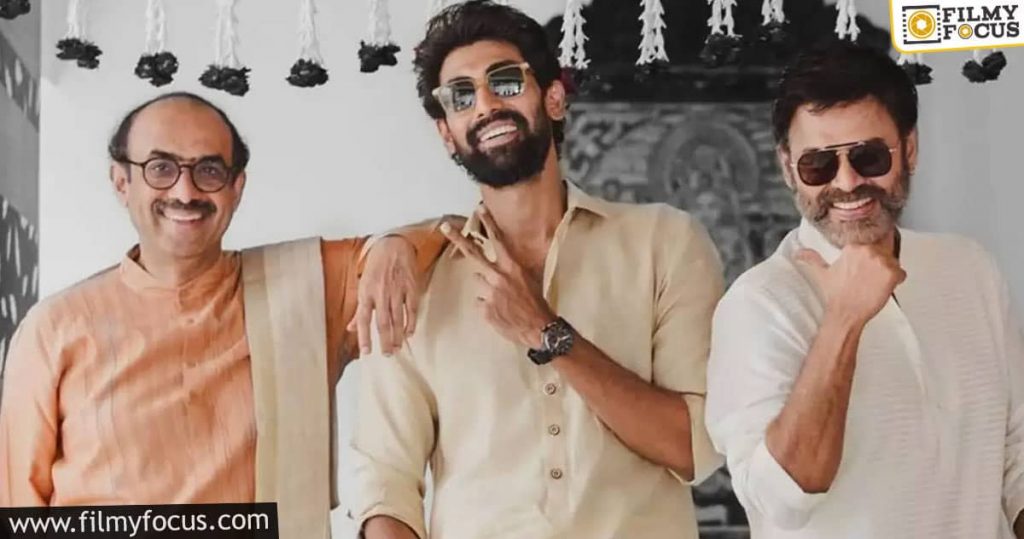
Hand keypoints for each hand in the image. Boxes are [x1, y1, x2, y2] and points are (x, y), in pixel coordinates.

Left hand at [348, 235, 419, 356]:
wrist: (394, 245)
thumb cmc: (376, 266)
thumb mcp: (363, 285)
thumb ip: (359, 309)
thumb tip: (351, 328)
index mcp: (366, 293)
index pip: (364, 319)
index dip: (364, 337)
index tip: (366, 352)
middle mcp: (381, 293)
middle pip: (383, 322)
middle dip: (385, 341)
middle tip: (387, 354)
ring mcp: (397, 290)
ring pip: (398, 318)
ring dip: (398, 336)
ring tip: (397, 348)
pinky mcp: (411, 287)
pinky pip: (412, 309)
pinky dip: (411, 322)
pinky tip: (409, 332)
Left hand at [439, 208, 555, 348]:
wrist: (538, 329)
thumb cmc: (536, 303)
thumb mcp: (531, 280)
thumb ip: (514, 270)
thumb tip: (501, 265)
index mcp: (512, 267)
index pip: (498, 240)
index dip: (488, 224)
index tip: (479, 209)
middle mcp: (498, 276)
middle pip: (474, 253)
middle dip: (458, 238)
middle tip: (444, 227)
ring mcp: (489, 292)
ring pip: (479, 281)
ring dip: (487, 287)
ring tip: (503, 300)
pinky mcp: (483, 308)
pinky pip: (480, 302)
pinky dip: (487, 306)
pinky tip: (501, 312)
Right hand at [795, 244, 905, 325]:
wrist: (845, 313)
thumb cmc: (836, 294)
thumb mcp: (822, 272)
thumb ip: (811, 258)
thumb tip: (798, 253)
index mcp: (853, 246)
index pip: (871, 242)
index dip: (871, 254)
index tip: (867, 265)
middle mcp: (868, 250)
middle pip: (884, 250)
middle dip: (880, 262)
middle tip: (870, 277)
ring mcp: (882, 262)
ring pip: (894, 261)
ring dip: (888, 271)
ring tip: (875, 283)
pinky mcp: (893, 274)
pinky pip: (901, 273)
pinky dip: (897, 281)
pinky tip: (883, 288)